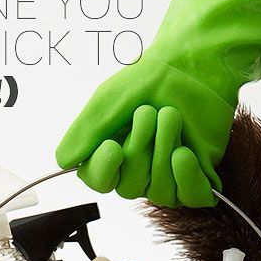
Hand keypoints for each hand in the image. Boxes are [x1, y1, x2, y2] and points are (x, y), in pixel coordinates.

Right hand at [56, 55, 234, 207]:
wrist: (191, 63)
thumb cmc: (148, 80)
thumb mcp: (105, 102)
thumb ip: (83, 133)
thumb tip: (63, 162)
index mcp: (111, 155)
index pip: (99, 182)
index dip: (105, 169)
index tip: (113, 146)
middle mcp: (138, 171)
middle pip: (130, 187)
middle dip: (141, 147)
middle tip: (150, 112)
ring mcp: (167, 176)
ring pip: (160, 191)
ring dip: (164, 149)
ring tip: (172, 117)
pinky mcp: (196, 176)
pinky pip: (190, 197)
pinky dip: (187, 176)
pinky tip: (184, 153)